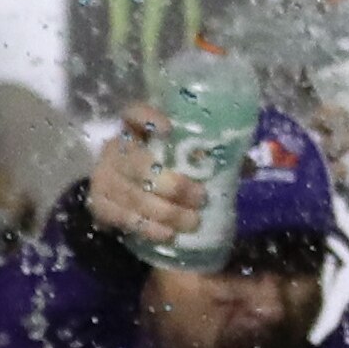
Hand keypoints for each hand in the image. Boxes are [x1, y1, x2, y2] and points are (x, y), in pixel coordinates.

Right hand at [86, 106, 204, 248]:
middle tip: (200, 197)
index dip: (147, 118)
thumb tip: (250, 166)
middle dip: (172, 184)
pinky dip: (147, 227)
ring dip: (165, 211)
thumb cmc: (162, 170)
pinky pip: (123, 217)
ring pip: (132, 195)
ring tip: (192, 221)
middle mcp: (114, 150)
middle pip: (137, 163)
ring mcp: (103, 178)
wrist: (123, 196)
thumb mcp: (180, 158)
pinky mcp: (99, 204)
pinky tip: (168, 234)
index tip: (169, 129)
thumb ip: (211, 157)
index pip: (133, 114)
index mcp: (134, 130)